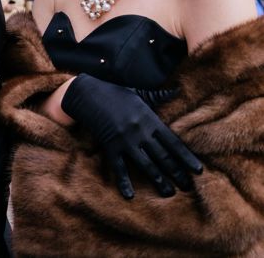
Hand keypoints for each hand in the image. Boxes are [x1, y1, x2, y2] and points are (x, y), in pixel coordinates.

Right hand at [61, 74, 201, 199]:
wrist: (87, 93)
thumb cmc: (114, 91)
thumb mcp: (138, 92)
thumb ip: (158, 96)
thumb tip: (177, 90)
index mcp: (150, 119)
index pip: (174, 143)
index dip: (186, 158)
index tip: (198, 171)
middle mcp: (140, 132)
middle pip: (163, 157)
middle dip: (177, 173)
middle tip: (188, 187)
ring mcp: (125, 140)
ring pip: (146, 165)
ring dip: (158, 181)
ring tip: (169, 193)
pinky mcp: (110, 146)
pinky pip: (119, 167)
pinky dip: (124, 182)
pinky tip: (130, 195)